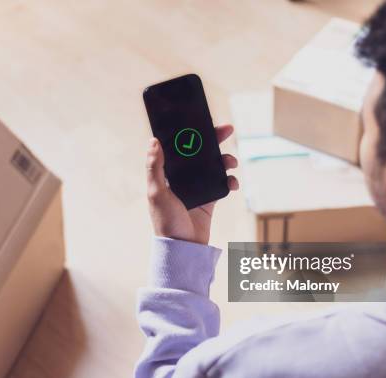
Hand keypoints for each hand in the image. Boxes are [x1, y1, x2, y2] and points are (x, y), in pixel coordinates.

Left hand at [146, 125, 238, 244]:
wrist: (184, 248)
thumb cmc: (166, 222)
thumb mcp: (156, 193)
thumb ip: (155, 167)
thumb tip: (153, 141)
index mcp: (167, 173)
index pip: (179, 147)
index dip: (190, 133)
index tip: (202, 121)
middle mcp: (181, 178)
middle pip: (199, 152)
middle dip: (214, 140)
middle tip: (227, 130)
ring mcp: (197, 187)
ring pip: (214, 165)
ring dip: (224, 160)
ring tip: (231, 161)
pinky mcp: (209, 198)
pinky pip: (222, 183)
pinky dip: (230, 180)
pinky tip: (232, 182)